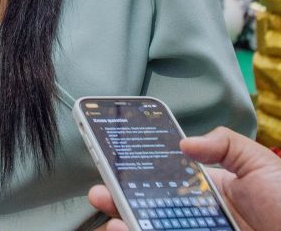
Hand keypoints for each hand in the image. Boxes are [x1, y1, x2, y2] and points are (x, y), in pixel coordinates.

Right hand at [88, 127, 280, 230]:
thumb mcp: (262, 165)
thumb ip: (225, 145)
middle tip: (101, 192)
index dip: (139, 170)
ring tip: (110, 217)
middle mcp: (200, 216)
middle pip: (152, 206)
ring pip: (152, 227)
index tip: (115, 161)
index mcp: (212, 190)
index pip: (167, 178)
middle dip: (120, 198)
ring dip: (125, 222)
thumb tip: (185, 142)